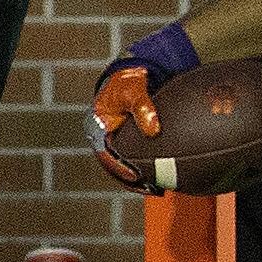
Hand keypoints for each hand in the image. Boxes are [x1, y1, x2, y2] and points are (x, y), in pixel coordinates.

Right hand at [86, 65, 162, 191]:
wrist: (134, 72)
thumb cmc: (129, 80)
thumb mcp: (133, 90)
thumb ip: (143, 108)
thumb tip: (153, 130)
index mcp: (98, 127)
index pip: (106, 155)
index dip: (120, 168)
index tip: (135, 176)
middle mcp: (104, 137)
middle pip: (115, 165)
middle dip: (131, 180)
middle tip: (151, 188)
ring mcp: (116, 139)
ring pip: (125, 163)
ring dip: (138, 178)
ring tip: (158, 188)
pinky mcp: (128, 140)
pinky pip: (134, 156)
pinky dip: (145, 166)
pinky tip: (163, 174)